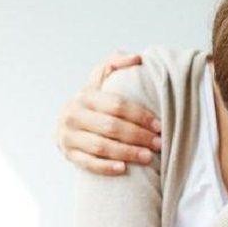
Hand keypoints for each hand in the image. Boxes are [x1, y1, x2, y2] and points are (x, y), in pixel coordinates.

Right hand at [56, 51, 162, 174]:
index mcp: (86, 95)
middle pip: (111, 127)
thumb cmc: (94, 101)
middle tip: (158, 144)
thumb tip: (137, 58)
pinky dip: (106, 167)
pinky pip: (88, 164)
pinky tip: (124, 168)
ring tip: (148, 158)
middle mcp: (73, 114)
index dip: (140, 116)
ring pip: (101, 146)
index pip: (117, 105)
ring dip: (127, 152)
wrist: (67, 123)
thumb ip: (116, 64)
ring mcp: (69, 136)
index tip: (159, 126)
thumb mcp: (101, 79)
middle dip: (138, 136)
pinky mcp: (68, 154)